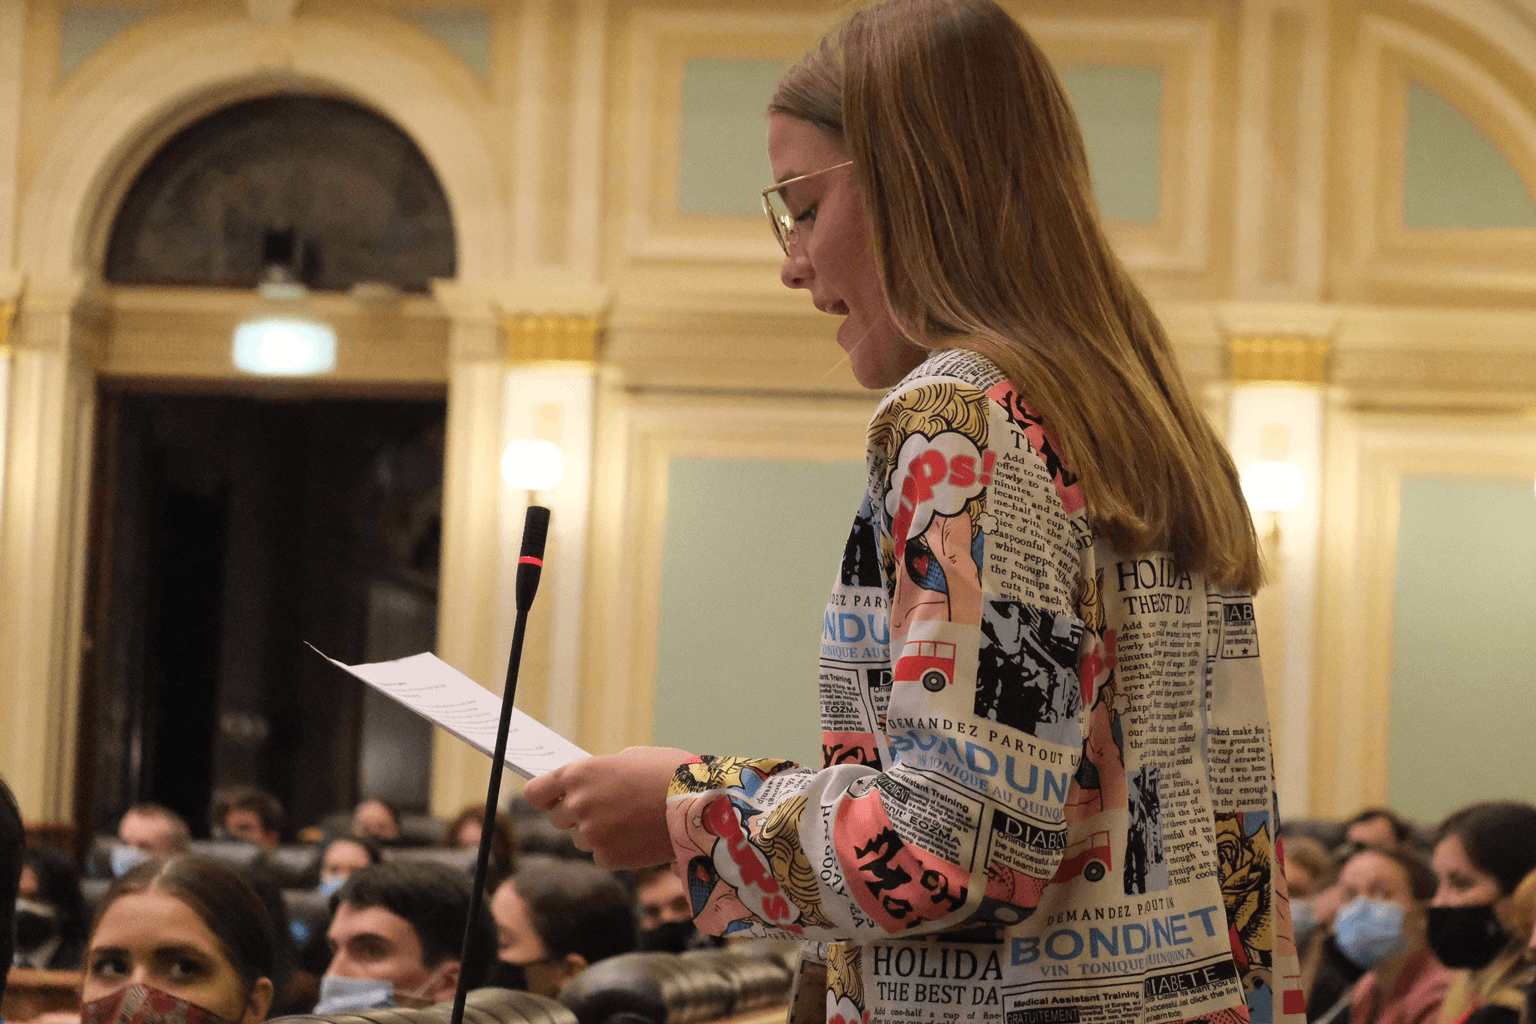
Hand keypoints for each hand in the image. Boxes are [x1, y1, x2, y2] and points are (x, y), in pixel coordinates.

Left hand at [523, 746, 691, 868]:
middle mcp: (578, 804)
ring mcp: (591, 833)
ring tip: (630, 821)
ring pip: (580, 838)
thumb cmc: (670, 773)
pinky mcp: (607, 858)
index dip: (545, 796)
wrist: (701, 804)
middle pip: (557, 818)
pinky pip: (601, 855)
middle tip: (606, 809)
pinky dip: (615, 849)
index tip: (553, 798)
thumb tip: (592, 784)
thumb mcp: (631, 759)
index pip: (536, 792)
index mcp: (580, 773)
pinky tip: (638, 836)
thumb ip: (602, 772)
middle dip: (576, 814)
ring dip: (597, 832)